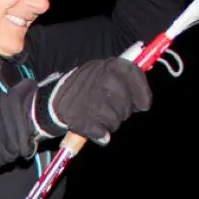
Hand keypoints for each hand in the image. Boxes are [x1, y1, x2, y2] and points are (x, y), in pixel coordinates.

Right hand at [31, 58, 151, 144]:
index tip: (143, 104)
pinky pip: (103, 131)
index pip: (135, 75)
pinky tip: (94, 126)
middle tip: (115, 111)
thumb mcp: (101, 72)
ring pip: (117, 119)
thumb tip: (146, 83)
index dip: (142, 93)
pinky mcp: (83, 118)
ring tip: (100, 116)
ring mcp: (93, 100)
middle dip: (124, 111)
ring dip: (112, 122)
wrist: (52, 101)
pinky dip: (101, 133)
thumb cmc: (83, 88)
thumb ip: (123, 77)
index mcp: (109, 66)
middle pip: (127, 104)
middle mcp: (103, 80)